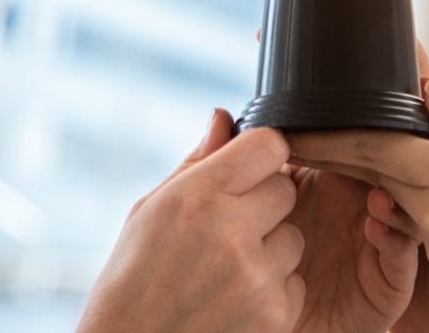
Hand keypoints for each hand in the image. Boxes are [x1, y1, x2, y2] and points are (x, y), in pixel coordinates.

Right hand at [78, 110, 305, 332]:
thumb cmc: (133, 277)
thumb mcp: (151, 209)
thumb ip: (197, 161)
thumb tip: (222, 116)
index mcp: (197, 195)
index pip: (268, 145)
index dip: (260, 155)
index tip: (247, 169)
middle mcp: (231, 231)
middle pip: (285, 189)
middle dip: (264, 204)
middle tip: (228, 227)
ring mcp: (256, 276)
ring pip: (294, 238)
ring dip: (270, 249)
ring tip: (226, 268)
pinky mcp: (274, 315)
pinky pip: (295, 282)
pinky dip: (272, 290)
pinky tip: (234, 299)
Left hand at [289, 59, 428, 332]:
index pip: (369, 147)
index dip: (325, 134)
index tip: (289, 124)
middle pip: (370, 173)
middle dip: (336, 153)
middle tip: (302, 133)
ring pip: (397, 200)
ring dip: (384, 180)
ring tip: (389, 156)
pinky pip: (420, 228)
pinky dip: (417, 207)